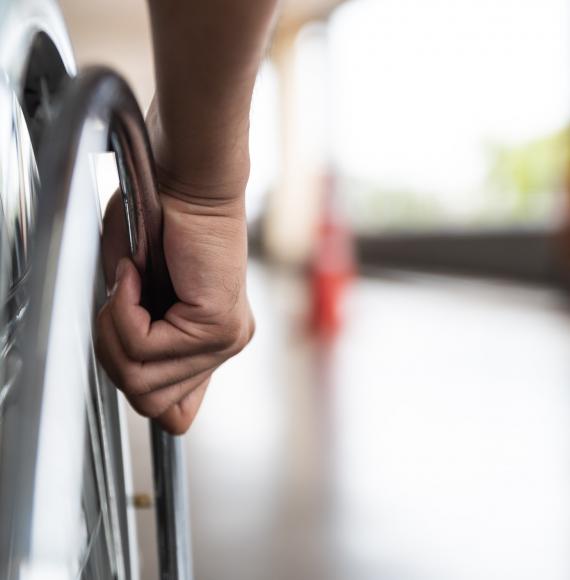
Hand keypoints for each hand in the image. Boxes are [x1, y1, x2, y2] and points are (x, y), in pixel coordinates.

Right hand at [96, 188, 253, 434]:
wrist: (184, 184)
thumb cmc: (159, 226)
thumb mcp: (137, 297)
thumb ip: (137, 344)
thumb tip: (128, 374)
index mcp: (208, 345)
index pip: (176, 414)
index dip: (138, 385)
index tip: (127, 336)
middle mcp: (223, 347)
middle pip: (148, 403)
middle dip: (114, 353)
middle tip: (119, 302)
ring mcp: (225, 340)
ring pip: (141, 381)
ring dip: (116, 330)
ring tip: (128, 285)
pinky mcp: (218, 325)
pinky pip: (145, 346)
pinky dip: (124, 309)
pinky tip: (135, 274)